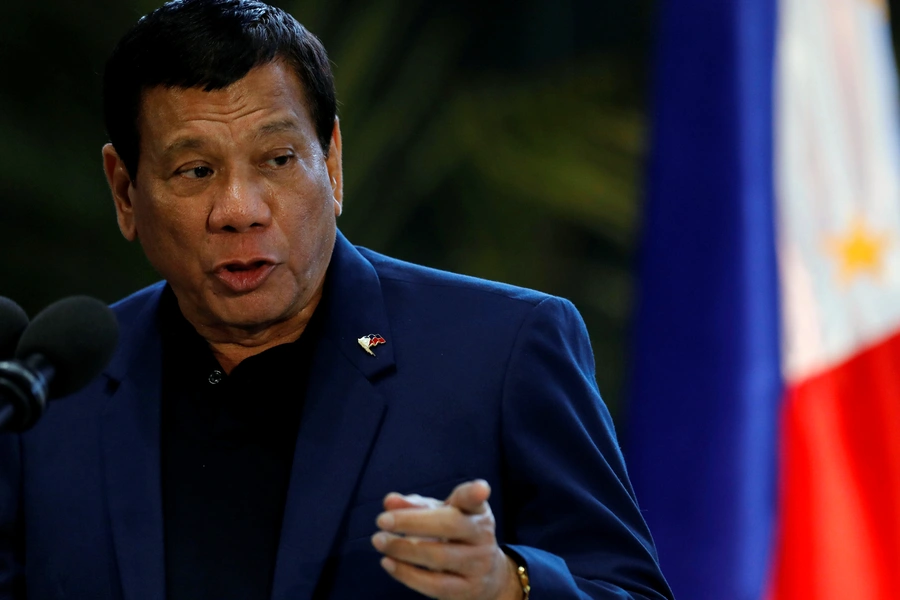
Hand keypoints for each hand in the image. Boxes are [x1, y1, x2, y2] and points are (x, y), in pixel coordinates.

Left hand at [371, 479, 522, 599]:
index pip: (474, 500)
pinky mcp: (467, 590)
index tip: (480, 488)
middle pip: (450, 525)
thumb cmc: (454, 536)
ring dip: (403, 549)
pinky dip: (407, 574)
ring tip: (379, 541)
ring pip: (439, 556)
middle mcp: (481, 535)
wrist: (485, 576)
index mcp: (476, 511)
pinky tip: (388, 562)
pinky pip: (434, 584)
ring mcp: (477, 564)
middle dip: (413, 521)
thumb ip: (415, 506)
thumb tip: (389, 501)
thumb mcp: (439, 515)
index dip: (475, 494)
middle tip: (382, 520)